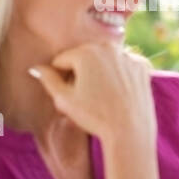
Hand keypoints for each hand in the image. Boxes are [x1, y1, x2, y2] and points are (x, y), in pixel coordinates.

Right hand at [29, 44, 154, 145]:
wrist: (129, 131)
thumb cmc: (94, 117)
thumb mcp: (64, 100)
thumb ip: (47, 80)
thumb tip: (36, 68)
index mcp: (85, 52)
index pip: (62, 61)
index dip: (61, 78)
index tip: (70, 95)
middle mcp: (107, 47)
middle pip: (84, 57)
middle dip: (81, 72)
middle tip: (86, 96)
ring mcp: (127, 55)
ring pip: (105, 61)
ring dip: (101, 72)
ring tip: (103, 96)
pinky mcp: (142, 65)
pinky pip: (124, 66)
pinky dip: (120, 76)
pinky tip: (119, 93)